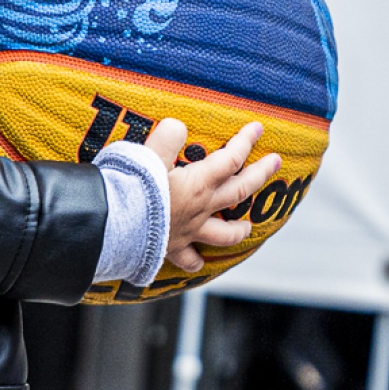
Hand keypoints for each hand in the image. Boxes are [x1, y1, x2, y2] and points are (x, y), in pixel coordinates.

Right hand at [145, 119, 281, 273]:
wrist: (112, 227)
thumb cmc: (130, 188)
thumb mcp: (148, 153)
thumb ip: (168, 137)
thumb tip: (178, 127)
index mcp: (198, 183)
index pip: (231, 158)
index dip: (246, 141)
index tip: (258, 128)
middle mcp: (200, 209)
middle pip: (239, 191)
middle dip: (260, 174)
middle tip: (276, 162)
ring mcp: (188, 231)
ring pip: (224, 233)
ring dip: (239, 229)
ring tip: (248, 227)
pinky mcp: (171, 249)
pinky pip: (188, 260)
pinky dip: (196, 261)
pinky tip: (200, 263)